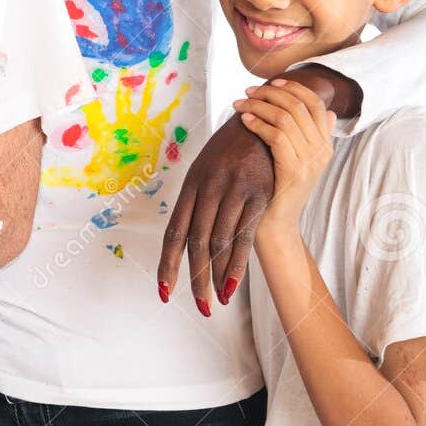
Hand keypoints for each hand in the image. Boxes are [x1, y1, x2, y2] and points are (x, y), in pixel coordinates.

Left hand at [157, 113, 274, 312]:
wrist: (261, 117)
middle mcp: (208, 189)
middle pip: (196, 243)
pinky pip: (245, 236)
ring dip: (216, 278)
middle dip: (194, 279)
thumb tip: (187, 234)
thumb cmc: (231, 149)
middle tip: (199, 308)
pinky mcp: (259, 194)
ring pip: (219, 243)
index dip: (168, 264)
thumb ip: (198, 200)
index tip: (164, 291)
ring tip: (215, 303)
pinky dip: (237, 264)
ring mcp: (234, 190)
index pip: (175, 232)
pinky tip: (233, 286)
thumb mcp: (207, 169)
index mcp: (191, 185)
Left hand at [235, 79, 334, 236]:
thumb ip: (309, 136)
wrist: (275, 225)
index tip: (272, 82)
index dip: (294, 88)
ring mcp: (309, 161)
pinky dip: (257, 122)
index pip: (316, 103)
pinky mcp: (293, 170)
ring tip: (240, 103)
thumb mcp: (298, 160)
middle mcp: (321, 151)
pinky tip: (244, 120)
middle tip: (248, 91)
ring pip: (286, 117)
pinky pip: (275, 135)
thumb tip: (326, 111)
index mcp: (325, 145)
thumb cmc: (277, 190)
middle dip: (271, 92)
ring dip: (259, 105)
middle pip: (299, 106)